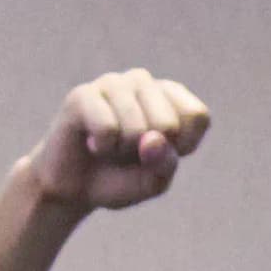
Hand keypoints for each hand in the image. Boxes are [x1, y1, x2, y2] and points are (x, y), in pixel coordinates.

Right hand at [21, 68, 210, 215]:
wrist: (73, 188)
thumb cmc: (120, 179)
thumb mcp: (154, 181)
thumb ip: (165, 164)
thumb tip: (153, 139)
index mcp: (168, 95)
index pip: (197, 116)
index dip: (182, 147)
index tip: (160, 153)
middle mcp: (142, 81)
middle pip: (168, 124)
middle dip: (148, 153)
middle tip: (127, 152)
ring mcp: (112, 84)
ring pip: (137, 128)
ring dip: (122, 152)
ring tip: (109, 147)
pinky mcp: (83, 94)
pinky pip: (107, 128)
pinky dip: (101, 147)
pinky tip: (92, 143)